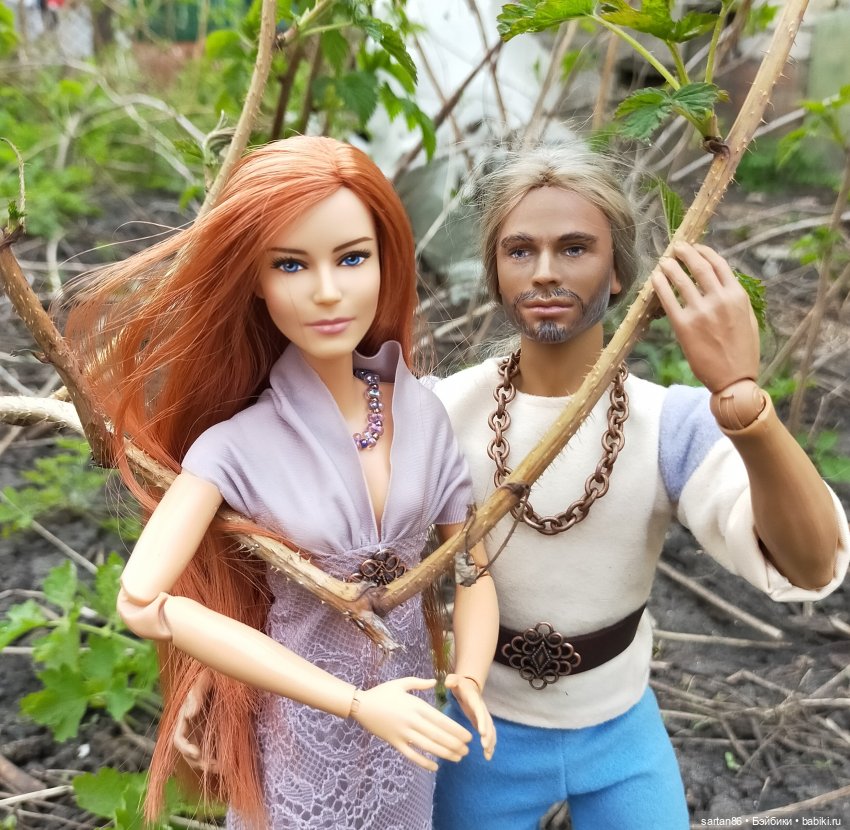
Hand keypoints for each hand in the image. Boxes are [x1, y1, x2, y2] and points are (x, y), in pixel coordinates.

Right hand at [173, 668, 218, 772]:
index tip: (197, 753)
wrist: (229, 671)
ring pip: (200, 756)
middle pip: (188, 753)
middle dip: (198, 763)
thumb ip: (198, 693)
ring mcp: (203, 732)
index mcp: (185, 716)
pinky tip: (228, 764)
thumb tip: (189, 715)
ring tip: (223, 769)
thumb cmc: (216, 674)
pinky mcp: (214, 734)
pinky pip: (212, 752)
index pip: (178, 739)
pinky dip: (217, 760)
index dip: (185, 748)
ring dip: (208, 765)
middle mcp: (192, 727)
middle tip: (213, 767)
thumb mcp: (207, 679)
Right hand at [350, 677, 472, 771]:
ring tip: (458, 758)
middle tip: (467, 750)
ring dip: (444, 753)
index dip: (455, 730)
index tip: (467, 736)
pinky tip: (435, 767)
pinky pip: (411, 755)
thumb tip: (435, 682)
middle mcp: (411, 720)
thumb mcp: (401, 683)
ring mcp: (402, 732)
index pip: (440, 720)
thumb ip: (419, 683)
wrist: (360, 705)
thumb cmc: (382, 692)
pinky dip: (423, 762)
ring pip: (427, 746)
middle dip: (454, 744)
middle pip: (437, 735)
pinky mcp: (394, 742)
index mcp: (415, 705)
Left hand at [444, 674, 495, 759]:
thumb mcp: (455, 679)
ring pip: (491, 730)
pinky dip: (490, 744)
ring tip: (488, 755)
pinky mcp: (482, 723)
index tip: (482, 732)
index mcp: (475, 700)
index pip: (480, 711)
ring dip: (491, 742)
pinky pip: (489, 734)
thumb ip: (452, 680)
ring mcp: (483, 716)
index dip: (482, 721)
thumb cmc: (459, 684)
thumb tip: (448, 683)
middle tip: (485, 747)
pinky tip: (488, 755)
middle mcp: (482, 709)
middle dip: (488, 735)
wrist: (469, 686)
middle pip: (488, 723)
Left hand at [651, 242, 759, 391]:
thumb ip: (734, 298)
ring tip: (663, 261)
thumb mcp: (747, 318)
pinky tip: (654, 279)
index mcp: (737, 296)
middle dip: (685, 253)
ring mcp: (700, 312)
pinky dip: (659, 285)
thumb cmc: (742, 351)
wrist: (734, 380)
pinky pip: (667, 299)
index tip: (695, 247)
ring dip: (669, 266)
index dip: (704, 252)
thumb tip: (720, 280)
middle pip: (699, 266)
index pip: (718, 264)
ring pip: (681, 280)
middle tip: (676, 247)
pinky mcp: (683, 326)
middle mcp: (719, 300)